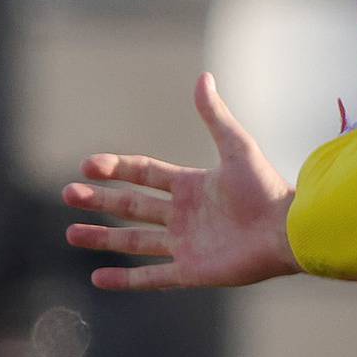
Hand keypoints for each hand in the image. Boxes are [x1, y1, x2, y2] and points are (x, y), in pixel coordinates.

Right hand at [63, 73, 299, 291]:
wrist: (288, 231)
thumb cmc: (267, 189)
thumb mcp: (237, 148)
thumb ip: (216, 116)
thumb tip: (203, 76)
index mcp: (192, 185)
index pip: (145, 173)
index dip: (117, 169)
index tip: (87, 165)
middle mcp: (185, 215)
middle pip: (132, 207)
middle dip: (100, 200)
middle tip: (68, 194)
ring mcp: (186, 245)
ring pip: (134, 242)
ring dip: (103, 238)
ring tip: (72, 233)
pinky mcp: (192, 272)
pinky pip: (152, 278)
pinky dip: (125, 280)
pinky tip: (97, 277)